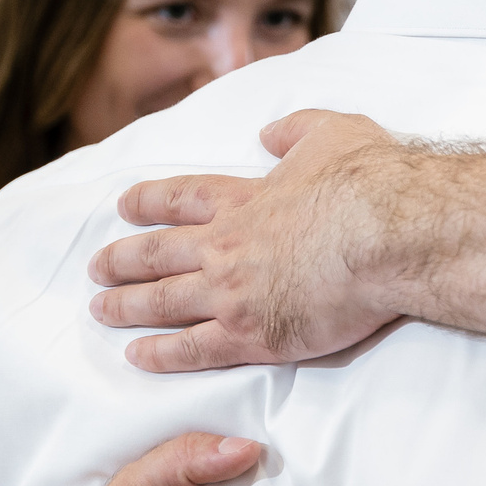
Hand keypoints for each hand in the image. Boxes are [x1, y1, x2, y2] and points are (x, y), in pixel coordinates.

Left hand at [86, 110, 411, 371]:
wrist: (389, 235)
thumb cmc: (370, 182)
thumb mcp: (332, 132)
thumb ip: (296, 129)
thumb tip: (271, 133)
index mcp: (244, 198)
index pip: (181, 198)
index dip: (147, 202)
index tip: (123, 206)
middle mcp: (226, 245)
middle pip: (157, 254)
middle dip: (120, 261)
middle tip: (95, 269)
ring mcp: (232, 293)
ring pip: (162, 302)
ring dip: (126, 306)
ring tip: (100, 310)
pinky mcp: (252, 336)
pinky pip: (192, 350)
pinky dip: (160, 354)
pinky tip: (137, 356)